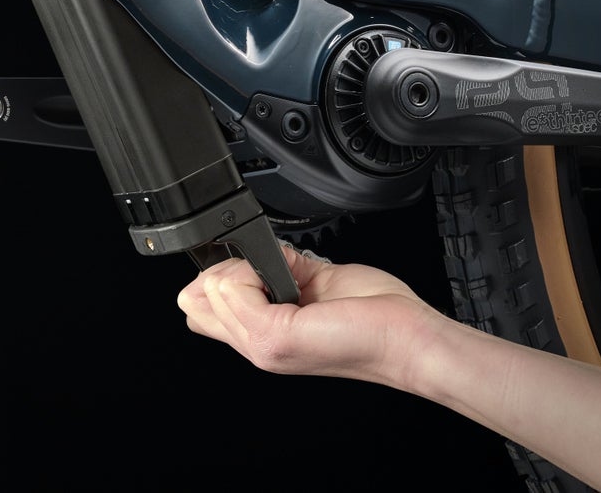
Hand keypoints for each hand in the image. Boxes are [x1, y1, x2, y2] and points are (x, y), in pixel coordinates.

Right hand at [176, 246, 441, 389]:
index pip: (201, 311)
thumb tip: (247, 253)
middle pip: (195, 305)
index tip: (248, 268)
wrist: (405, 336)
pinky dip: (252, 269)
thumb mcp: (312, 284)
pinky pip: (233, 287)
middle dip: (221, 272)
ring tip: (286, 276)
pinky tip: (287, 278)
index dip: (214, 280)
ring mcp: (263, 346)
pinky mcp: (275, 336)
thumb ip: (274, 271)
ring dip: (241, 267)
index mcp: (263, 336)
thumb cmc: (373, 318)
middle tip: (266, 272)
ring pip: (212, 290)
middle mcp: (257, 347)